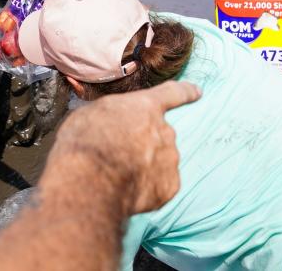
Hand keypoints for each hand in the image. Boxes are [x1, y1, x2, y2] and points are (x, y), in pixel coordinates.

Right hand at [42, 80, 200, 215]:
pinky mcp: (169, 186)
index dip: (186, 92)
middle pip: (160, 135)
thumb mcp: (91, 113)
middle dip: (144, 143)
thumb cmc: (84, 143)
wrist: (90, 181)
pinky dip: (147, 188)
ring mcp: (170, 159)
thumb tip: (111, 122)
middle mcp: (165, 130)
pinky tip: (125, 189)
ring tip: (116, 175)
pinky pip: (160, 186)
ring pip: (161, 162)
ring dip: (145, 166)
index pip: (172, 93)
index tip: (197, 92)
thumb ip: (113, 114)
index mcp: (146, 107)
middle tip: (118, 155)